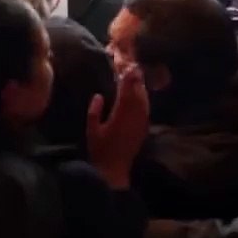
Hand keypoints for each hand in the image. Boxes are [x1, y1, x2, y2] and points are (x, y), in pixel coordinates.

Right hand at [86, 65, 149, 189]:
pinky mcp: (143, 129)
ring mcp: (140, 124)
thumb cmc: (100, 150)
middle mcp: (134, 118)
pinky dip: (144, 100)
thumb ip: (94, 112)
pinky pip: (146, 110)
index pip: (126, 93)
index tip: (128, 68)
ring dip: (141, 89)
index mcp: (120, 116)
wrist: (114, 170)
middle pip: (138, 95)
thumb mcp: (91, 130)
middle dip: (137, 81)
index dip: (128, 80)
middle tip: (134, 68)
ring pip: (144, 102)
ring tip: (138, 78)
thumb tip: (99, 96)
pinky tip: (141, 96)